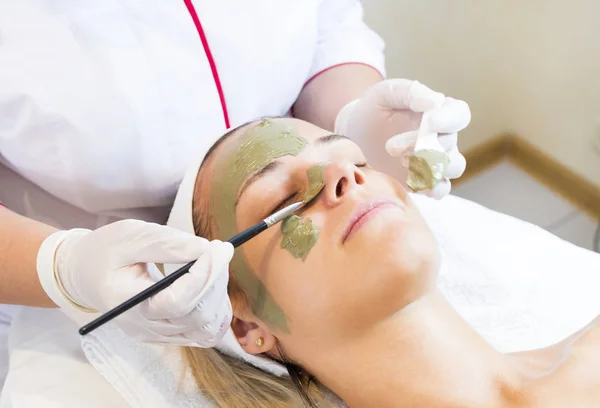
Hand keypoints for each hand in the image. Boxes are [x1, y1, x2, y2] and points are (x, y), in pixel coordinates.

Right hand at [37, 220, 233, 346]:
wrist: (88, 273)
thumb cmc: (106, 251)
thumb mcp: (129, 236)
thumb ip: (166, 244)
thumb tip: (204, 249)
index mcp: (127, 303)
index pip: (177, 302)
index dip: (203, 275)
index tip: (215, 247)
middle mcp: (143, 327)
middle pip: (197, 316)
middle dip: (215, 279)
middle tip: (219, 249)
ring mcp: (156, 335)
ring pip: (206, 327)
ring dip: (218, 294)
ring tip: (213, 265)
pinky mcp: (168, 335)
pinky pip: (204, 334)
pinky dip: (216, 310)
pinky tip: (211, 285)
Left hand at [335, 79, 470, 198]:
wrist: (354, 136)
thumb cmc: (373, 109)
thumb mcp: (385, 93)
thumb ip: (410, 92)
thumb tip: (435, 102)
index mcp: (438, 113)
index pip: (459, 115)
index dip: (449, 120)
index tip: (430, 122)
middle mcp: (441, 138)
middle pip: (451, 144)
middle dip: (423, 146)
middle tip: (391, 147)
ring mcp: (434, 162)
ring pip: (454, 168)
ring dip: (431, 167)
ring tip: (401, 161)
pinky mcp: (423, 182)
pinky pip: (441, 189)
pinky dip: (432, 188)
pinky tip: (410, 180)